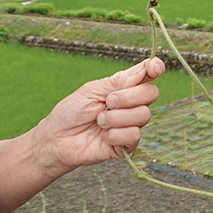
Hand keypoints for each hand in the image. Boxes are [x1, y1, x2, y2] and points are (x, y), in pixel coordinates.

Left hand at [29, 56, 165, 175]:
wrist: (57, 140)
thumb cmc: (70, 113)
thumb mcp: (91, 90)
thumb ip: (117, 82)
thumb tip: (143, 70)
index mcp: (122, 86)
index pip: (147, 74)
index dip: (155, 68)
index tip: (154, 68)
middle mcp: (131, 104)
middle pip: (151, 93)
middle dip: (129, 97)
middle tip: (107, 102)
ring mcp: (130, 124)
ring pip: (143, 115)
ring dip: (117, 118)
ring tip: (99, 121)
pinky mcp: (127, 144)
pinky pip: (134, 135)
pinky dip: (116, 134)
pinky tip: (104, 136)